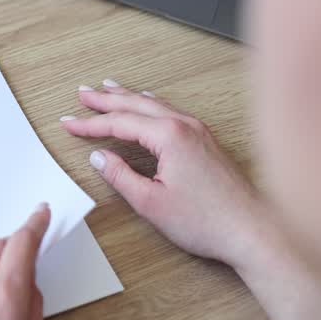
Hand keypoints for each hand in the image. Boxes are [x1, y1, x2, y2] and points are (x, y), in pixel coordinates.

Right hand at [61, 82, 270, 268]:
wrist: (252, 230)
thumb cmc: (208, 220)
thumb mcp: (151, 202)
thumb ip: (121, 176)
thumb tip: (101, 159)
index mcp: (170, 136)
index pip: (120, 122)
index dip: (90, 124)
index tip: (69, 124)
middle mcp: (186, 125)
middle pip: (137, 104)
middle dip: (106, 99)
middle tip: (83, 94)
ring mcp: (200, 131)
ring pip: (156, 104)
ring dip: (129, 97)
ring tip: (108, 89)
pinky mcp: (207, 141)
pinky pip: (172, 112)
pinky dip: (151, 106)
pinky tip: (147, 105)